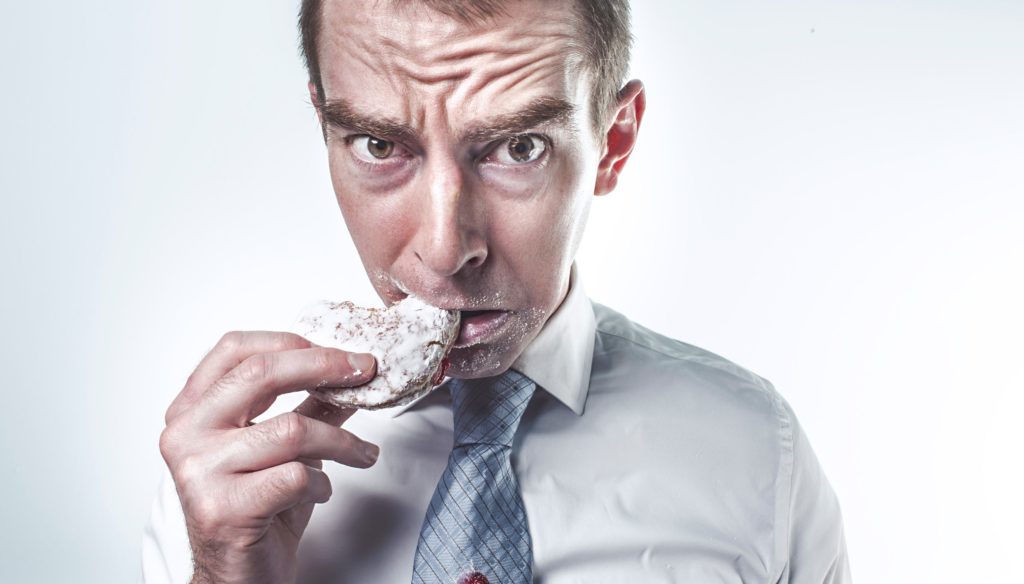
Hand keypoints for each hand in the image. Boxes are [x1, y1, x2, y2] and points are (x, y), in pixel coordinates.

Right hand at [159, 331, 378, 583]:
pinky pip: (296, 476)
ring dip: (341, 442)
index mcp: (191, 410)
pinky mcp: (224, 509)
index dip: (290, 341)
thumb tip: (352, 370)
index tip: (336, 352)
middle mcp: (185, 435)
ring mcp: (199, 472)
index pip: (234, 349)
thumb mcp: (284, 447)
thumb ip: (310, 406)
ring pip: (291, 430)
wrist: (238, 578)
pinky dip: (323, 482)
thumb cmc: (257, 510)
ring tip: (362, 454)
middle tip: (365, 371)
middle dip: (324, 367)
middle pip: (261, 374)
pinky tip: (320, 491)